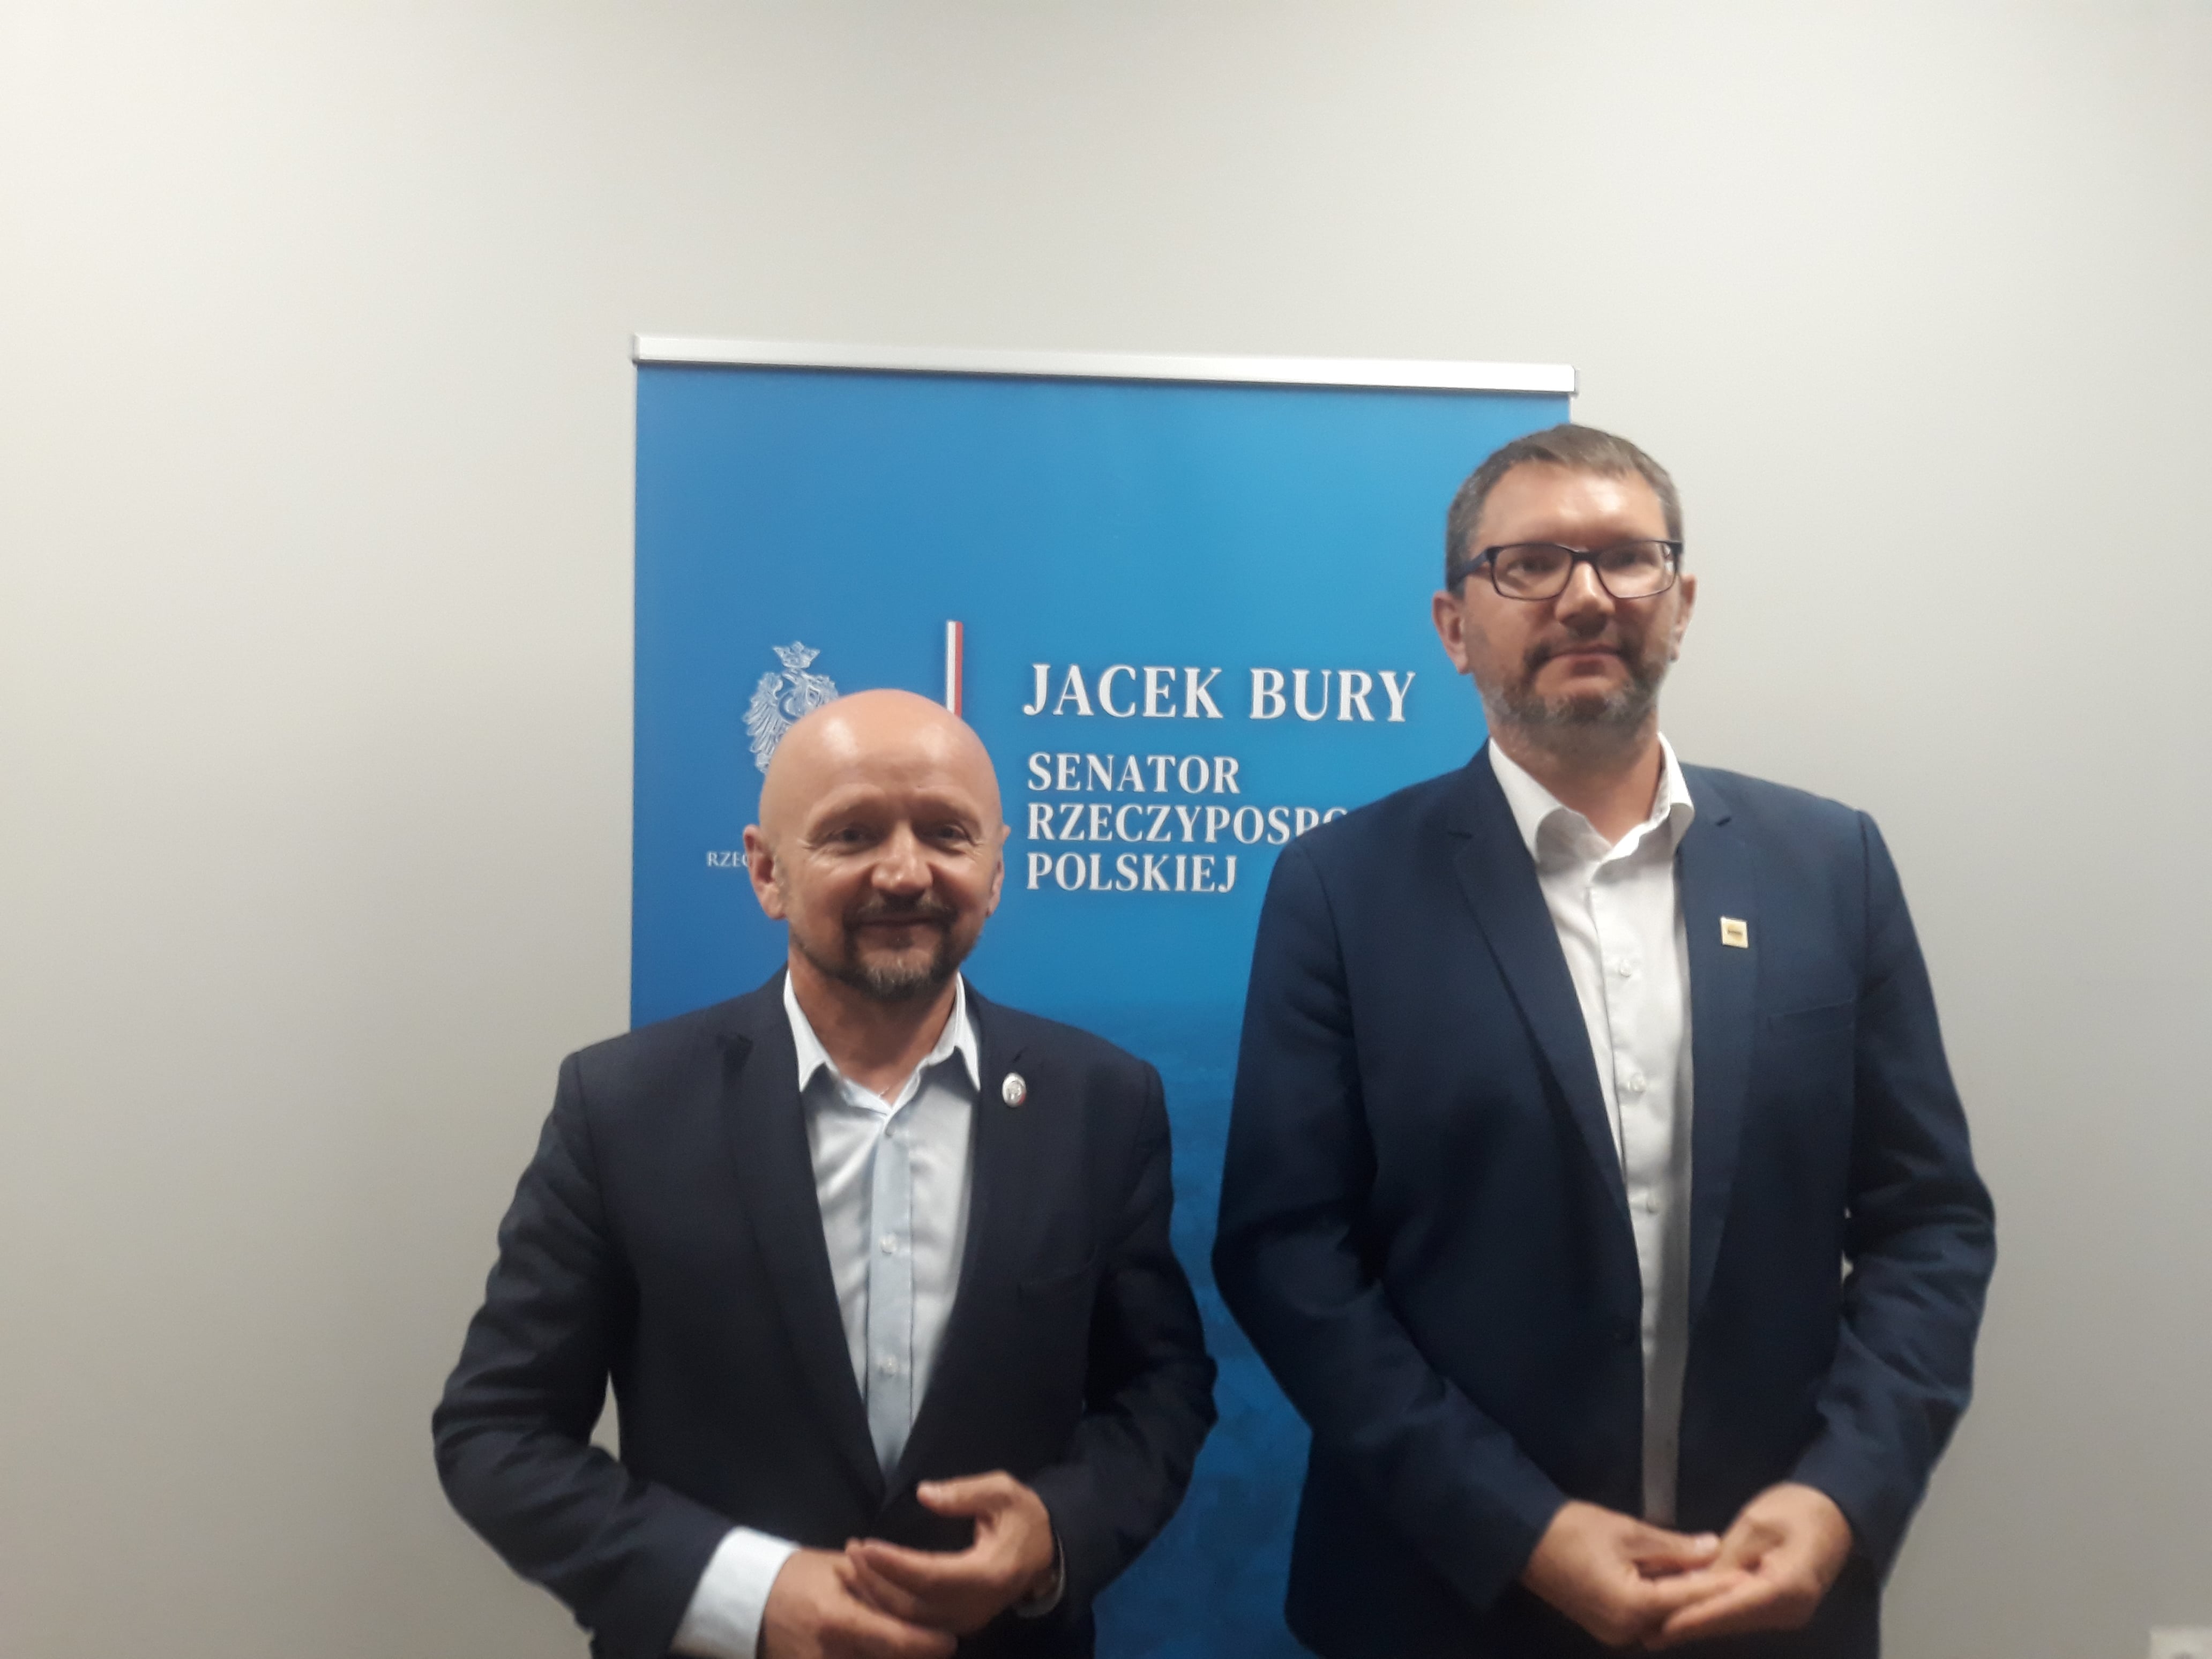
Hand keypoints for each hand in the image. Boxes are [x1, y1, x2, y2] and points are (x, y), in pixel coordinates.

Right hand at [759, 1548, 955, 1658]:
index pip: (898, 1641)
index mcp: (840, 1621)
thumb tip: (923, 1599)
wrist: (745, 1601)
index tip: (950, 1641)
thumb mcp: (841, 1570)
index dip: (929, 1644)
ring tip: (909, 1647)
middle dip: (914, 1656)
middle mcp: (830, 1655)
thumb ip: (880, 1587)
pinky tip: (877, 1652)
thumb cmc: (799, 1577)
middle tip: (933, 1646)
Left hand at [843, 1472, 1058, 1635]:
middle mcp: (975, 1607)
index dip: (895, 1564)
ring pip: (911, 1621)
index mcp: (988, 1574)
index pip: (932, 1576)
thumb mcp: (1003, 1492)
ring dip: (876, 1596)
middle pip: (914, 1605)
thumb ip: (966, 1492)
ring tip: (850, 1566)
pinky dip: (887, 1607)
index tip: (865, 1545)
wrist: (1043, 1554)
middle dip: (876, 1580)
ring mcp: (966, 1622)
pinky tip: (867, 1586)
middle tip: (850, 1552)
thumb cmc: (1021, 1517)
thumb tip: (924, 1493)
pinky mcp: (957, 1625)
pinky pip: (915, 1624)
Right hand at [1519, 1500, 1722, 1648]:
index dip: (1720, 1586)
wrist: (1523, 1538)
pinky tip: (1680, 1580)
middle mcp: (1625, 1630)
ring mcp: (1614, 1632)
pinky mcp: (1606, 1625)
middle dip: (1706, 1595)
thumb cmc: (1574, 1529)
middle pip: (1678, 1614)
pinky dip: (1664, 1599)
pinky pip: (1645, 1616)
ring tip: (1715, 1576)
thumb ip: (1673, 1547)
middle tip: (1737, 1576)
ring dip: (1685, 1598)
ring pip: (1663, 1617)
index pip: (1688, 1598)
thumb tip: (1713, 1549)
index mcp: (1632, 1607)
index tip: (1750, 1577)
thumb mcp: (1627, 1531)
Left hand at [1646, 1483, 1852, 1647]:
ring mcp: (1787, 1614)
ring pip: (1735, 1622)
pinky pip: (1742, 1615)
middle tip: (1647, 1634)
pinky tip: (1686, 1616)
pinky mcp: (1780, 1609)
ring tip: (1657, 1629)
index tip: (1661, 1628)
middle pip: (1731, 1622)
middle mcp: (1789, 1611)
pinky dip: (1714, 1615)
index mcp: (1787, 1586)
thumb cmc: (1796, 1508)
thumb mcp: (1756, 1525)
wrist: (1833, 1514)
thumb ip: (1726, 1558)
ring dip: (1698, 1624)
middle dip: (1689, 1627)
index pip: (1732, 1608)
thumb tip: (1694, 1585)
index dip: (1695, 1618)